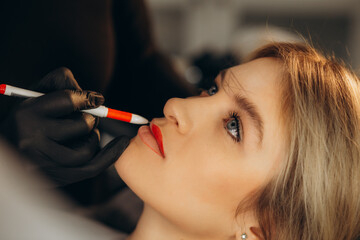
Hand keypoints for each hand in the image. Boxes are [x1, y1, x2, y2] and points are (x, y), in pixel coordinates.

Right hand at [0, 68, 128, 185]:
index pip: (67, 100)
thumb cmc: (28, 117)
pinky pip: (91, 168)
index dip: (87, 97)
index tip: (97, 99)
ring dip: (94, 136)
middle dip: (91, 118)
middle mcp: (33, 139)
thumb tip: (96, 99)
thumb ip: (63, 83)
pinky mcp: (56, 178)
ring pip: (87, 148)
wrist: (8, 152)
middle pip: (81, 124)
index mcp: (27, 113)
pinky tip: (122, 143)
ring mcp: (44, 162)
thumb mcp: (36, 93)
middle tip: (88, 117)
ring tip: (84, 133)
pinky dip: (110, 155)